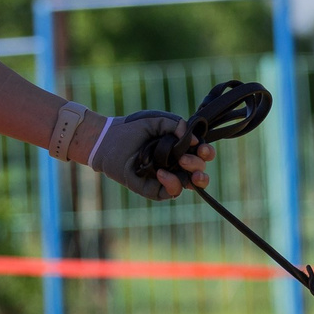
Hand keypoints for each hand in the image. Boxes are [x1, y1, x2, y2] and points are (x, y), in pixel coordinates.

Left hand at [85, 111, 214, 199]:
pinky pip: (168, 193)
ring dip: (192, 178)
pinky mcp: (151, 188)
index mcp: (179, 148)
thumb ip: (176, 124)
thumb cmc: (131, 128)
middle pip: (198, 171)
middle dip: (199, 165)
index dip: (206, 153)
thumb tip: (194, 140)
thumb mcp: (156, 120)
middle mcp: (174, 163)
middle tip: (187, 158)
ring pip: (187, 185)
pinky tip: (161, 172)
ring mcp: (164, 177)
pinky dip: (170, 184)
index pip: (200, 154)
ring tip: (183, 165)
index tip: (201, 148)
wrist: (107, 139)